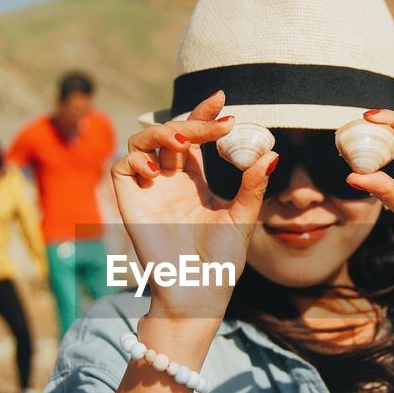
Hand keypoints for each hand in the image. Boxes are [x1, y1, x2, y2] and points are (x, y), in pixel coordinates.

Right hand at [110, 90, 278, 320]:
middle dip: (192, 122)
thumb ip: (252, 187)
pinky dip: (135, 160)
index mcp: (194, 180)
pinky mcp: (130, 202)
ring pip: (142, 142)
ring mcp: (148, 189)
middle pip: (170, 133)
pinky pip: (121, 167)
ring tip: (182, 139)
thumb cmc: (220, 262)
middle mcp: (169, 179)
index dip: (204, 115)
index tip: (223, 100)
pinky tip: (157, 172)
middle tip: (217, 124)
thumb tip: (272, 154)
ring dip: (159, 132)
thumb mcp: (242, 219)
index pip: (195, 136)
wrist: (198, 292)